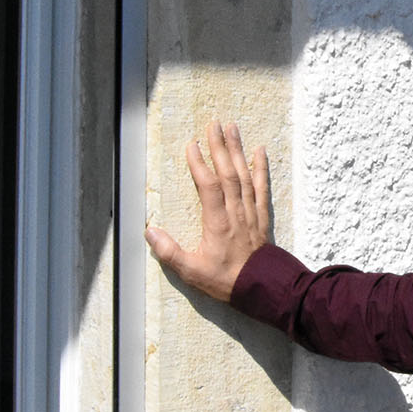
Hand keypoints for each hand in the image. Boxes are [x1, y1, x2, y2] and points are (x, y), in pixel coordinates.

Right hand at [145, 121, 270, 301]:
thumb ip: (169, 252)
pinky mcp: (262, 216)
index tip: (191, 145)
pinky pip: (262, 187)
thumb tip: (149, 231)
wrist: (262, 288)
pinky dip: (262, 167)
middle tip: (213, 123)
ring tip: (232, 128)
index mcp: (218, 223)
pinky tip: (261, 150)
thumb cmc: (225, 281)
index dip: (199, 165)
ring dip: (238, 150)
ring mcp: (251, 212)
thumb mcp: (191, 271)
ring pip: (245, 175)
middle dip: (219, 147)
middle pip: (228, 173)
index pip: (208, 187)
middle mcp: (236, 212)